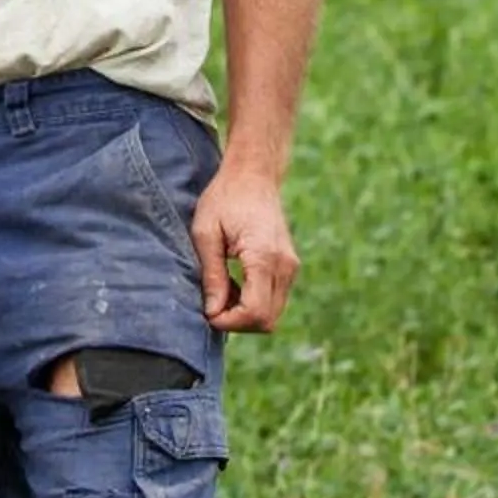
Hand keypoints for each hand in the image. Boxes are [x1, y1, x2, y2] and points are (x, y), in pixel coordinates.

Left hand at [190, 166, 297, 332]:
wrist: (253, 175)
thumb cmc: (225, 198)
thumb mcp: (206, 233)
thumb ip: (212, 275)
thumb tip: (212, 311)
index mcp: (264, 257)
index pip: (255, 312)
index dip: (229, 322)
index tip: (207, 312)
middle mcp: (285, 266)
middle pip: (267, 320)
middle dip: (237, 322)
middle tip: (212, 304)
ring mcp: (291, 267)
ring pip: (273, 314)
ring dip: (245, 313)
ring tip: (221, 291)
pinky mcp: (289, 266)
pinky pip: (274, 299)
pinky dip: (254, 303)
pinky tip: (234, 285)